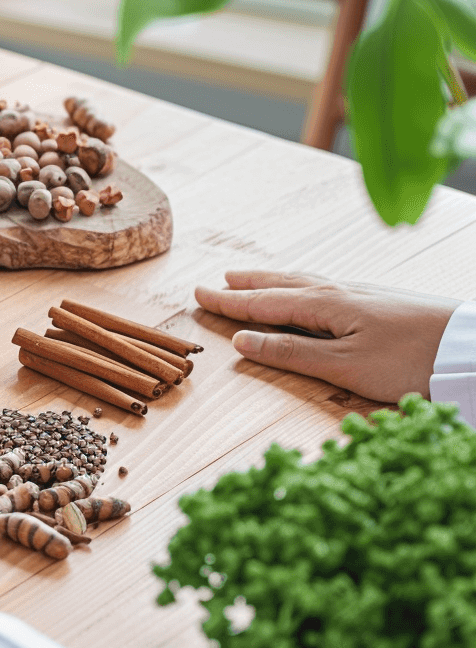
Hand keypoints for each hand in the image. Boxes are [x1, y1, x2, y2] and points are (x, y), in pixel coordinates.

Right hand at [194, 270, 459, 401]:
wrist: (471, 349)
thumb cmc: (410, 361)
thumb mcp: (345, 367)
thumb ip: (292, 353)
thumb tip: (244, 341)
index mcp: (325, 306)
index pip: (264, 303)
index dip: (230, 301)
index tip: (199, 294)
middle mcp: (340, 292)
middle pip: (282, 285)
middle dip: (248, 284)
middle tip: (218, 281)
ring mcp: (364, 294)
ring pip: (305, 282)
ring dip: (274, 282)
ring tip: (254, 280)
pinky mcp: (383, 301)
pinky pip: (326, 286)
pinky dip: (302, 286)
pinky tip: (310, 292)